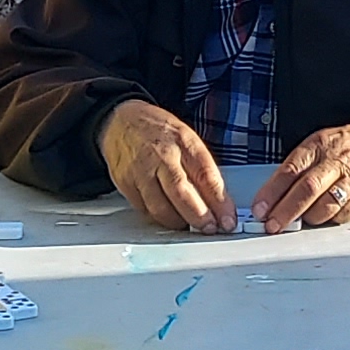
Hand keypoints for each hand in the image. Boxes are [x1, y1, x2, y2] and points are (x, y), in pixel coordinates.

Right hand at [99, 101, 235, 232]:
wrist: (121, 121)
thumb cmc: (159, 133)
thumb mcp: (187, 140)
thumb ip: (202, 169)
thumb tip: (219, 202)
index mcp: (183, 142)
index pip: (206, 175)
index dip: (219, 202)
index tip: (228, 220)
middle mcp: (162, 155)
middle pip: (182, 192)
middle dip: (200, 216)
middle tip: (210, 228)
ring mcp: (141, 170)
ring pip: (161, 207)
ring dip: (178, 222)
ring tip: (188, 225)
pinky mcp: (125, 182)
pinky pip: (144, 209)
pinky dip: (158, 218)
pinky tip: (167, 217)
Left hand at [257, 111, 349, 232]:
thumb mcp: (329, 139)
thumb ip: (306, 162)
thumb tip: (279, 190)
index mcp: (322, 144)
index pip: (290, 170)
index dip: (271, 192)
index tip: (260, 208)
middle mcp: (337, 160)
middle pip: (304, 190)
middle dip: (284, 212)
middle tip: (272, 225)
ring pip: (323, 206)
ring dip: (306, 219)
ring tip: (296, 223)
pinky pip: (343, 214)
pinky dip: (330, 220)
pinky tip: (323, 219)